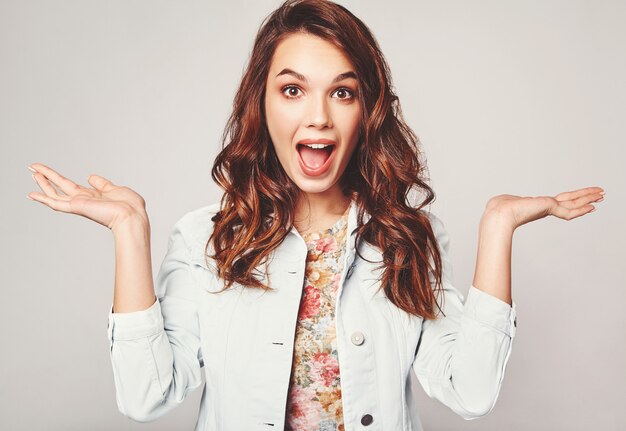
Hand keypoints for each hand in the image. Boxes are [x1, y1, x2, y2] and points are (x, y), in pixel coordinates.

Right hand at [27, 162, 148, 230]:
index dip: (59, 179)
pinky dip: (43, 199)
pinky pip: (56, 203)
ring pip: (55, 193)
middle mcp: (84, 201)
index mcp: (93, 196)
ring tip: (31, 172)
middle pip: (60, 186)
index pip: (71, 187)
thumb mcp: (115, 189)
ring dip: (43, 183)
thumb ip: (102, 184)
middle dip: (46, 177)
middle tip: (32, 168)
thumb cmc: (130, 206)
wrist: (132, 216)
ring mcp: (79, 204)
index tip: (49, 173)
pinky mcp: (77, 207)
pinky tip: (32, 194)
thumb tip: (91, 177)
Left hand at [484, 186, 604, 229]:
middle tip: (600, 195)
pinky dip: (582, 209)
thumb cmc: (501, 208)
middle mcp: (545, 208)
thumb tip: (503, 202)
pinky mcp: (548, 209)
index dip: (573, 199)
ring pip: (574, 204)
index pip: (561, 201)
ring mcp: (548, 209)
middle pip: (571, 202)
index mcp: (539, 205)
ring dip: (588, 199)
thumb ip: (512, 201)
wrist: (500, 214)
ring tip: (602, 196)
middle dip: (586, 198)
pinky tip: (592, 206)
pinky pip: (569, 210)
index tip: (583, 198)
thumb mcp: (509, 201)